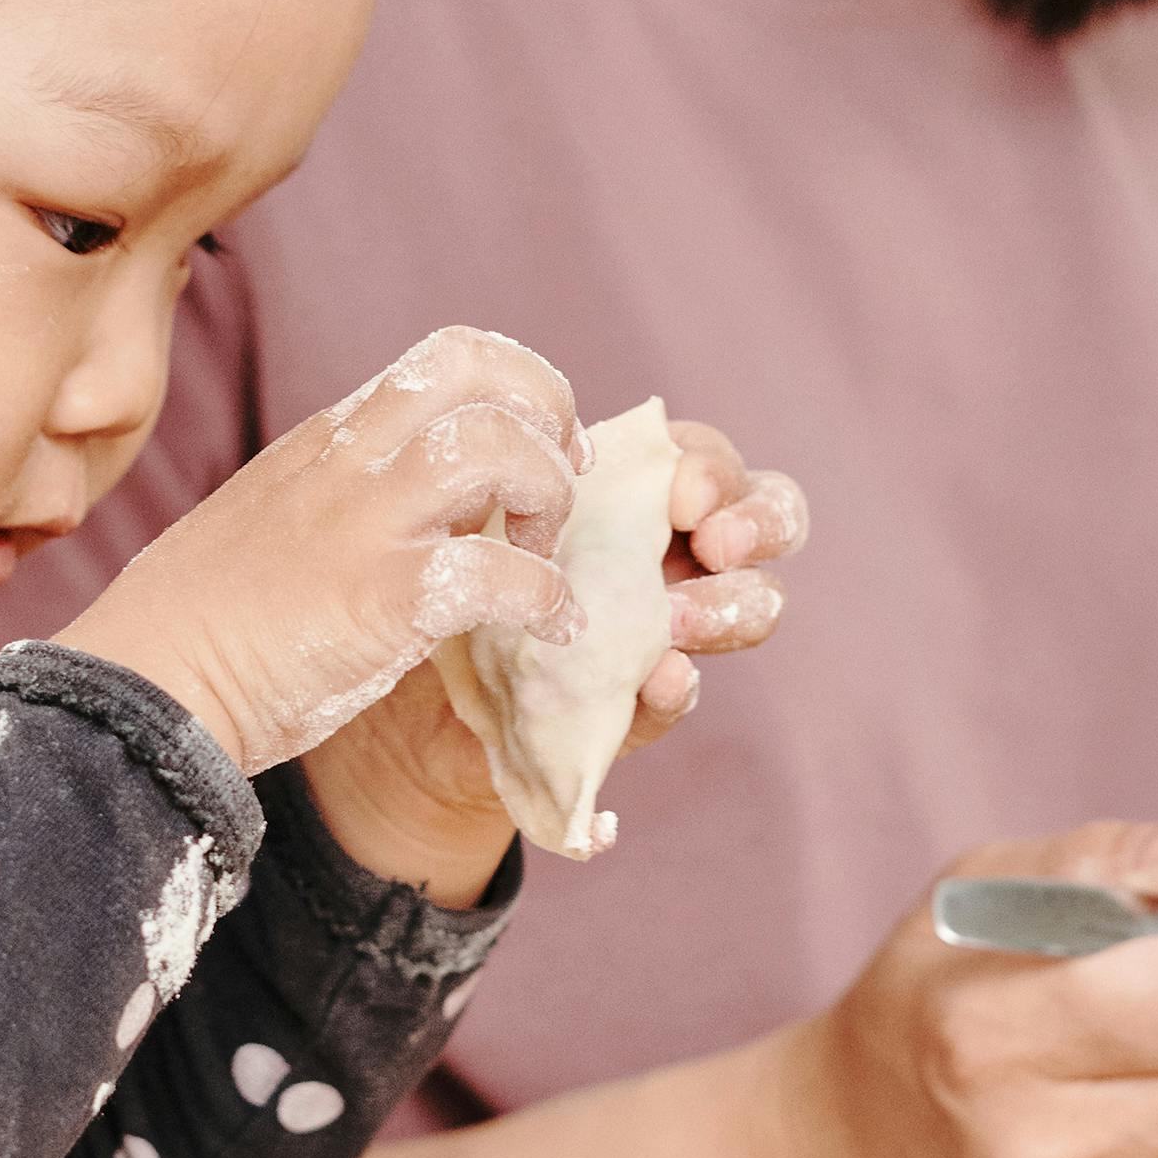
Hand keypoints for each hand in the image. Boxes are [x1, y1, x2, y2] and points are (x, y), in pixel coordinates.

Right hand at [64, 326, 583, 790]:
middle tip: (565, 481)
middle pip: (481, 370)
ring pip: (497, 448)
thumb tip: (418, 501)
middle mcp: (351, 463)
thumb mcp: (270, 515)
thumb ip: (342, 492)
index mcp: (330, 439)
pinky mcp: (380, 600)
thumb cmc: (201, 622)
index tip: (545, 441)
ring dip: (546, 497)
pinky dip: (547, 597)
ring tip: (541, 554)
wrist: (143, 688)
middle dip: (549, 414)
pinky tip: (552, 626)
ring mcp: (365, 525)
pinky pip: (501, 574)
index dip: (521, 384)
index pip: (449, 356)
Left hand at [299, 410, 811, 901]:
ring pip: (751, 605)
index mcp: (635, 486)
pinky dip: (676, 690)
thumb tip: (568, 454)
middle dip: (758, 524)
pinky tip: (662, 678)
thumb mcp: (472, 498)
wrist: (391, 674)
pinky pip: (675, 696)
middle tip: (716, 544)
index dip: (715, 471)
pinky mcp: (630, 703)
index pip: (712, 462)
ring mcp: (661, 627)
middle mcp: (667, 550)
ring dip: (731, 607)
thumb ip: (522, 467)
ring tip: (677, 621)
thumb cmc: (442, 555)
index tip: (684, 492)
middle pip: (766, 518)